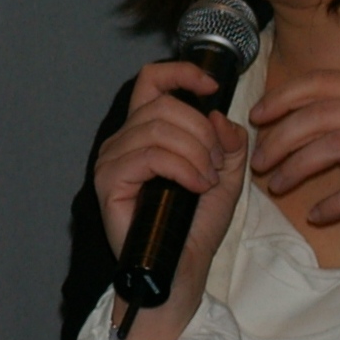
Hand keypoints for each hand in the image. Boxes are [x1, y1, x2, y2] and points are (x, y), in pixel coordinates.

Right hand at [95, 60, 247, 339]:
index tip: (210, 86)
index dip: (181, 72)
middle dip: (202, 131)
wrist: (184, 267)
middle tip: (217, 163)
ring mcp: (113, 159)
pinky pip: (150, 156)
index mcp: (147, 130)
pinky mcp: (110, 182)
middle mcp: (125, 139)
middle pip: (164, 105)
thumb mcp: (227, 172)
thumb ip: (229, 140)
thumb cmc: (197, 223)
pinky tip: (197, 186)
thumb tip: (217, 114)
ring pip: (159, 129)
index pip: (152, 80)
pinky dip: (182, 168)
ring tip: (208, 180)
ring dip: (196, 153)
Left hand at [249, 70, 339, 300]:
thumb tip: (303, 121)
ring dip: (296, 167)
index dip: (284, 96)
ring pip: (332, 146)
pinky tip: (316, 214)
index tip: (257, 116)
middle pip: (318, 114)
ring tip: (276, 185)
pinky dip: (334, 203)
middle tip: (258, 161)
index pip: (321, 82)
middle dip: (280, 137)